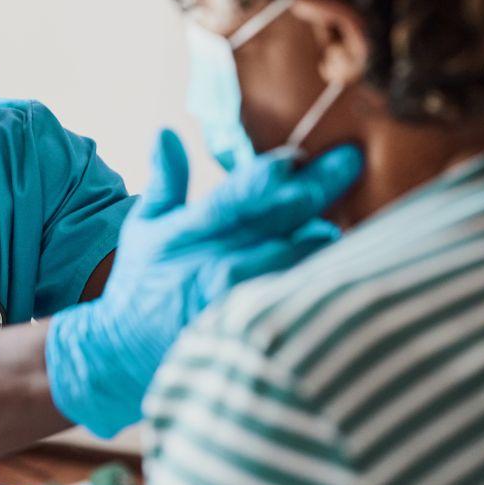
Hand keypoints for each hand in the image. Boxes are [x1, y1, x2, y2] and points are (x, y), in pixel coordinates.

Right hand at [45, 129, 361, 436]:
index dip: (263, 178)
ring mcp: (239, 301)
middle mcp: (217, 263)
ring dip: (327, 236)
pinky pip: (299, 302)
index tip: (293, 158)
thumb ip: (166, 180)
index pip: (231, 198)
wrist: (126, 354)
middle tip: (350, 160)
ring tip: (358, 213)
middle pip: (277, 220)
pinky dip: (323, 282)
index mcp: (190, 231)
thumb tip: (166, 131)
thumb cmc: (142, 283)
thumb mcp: (143, 227)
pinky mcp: (255, 333)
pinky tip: (351, 267)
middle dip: (317, 188)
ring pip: (298, 261)